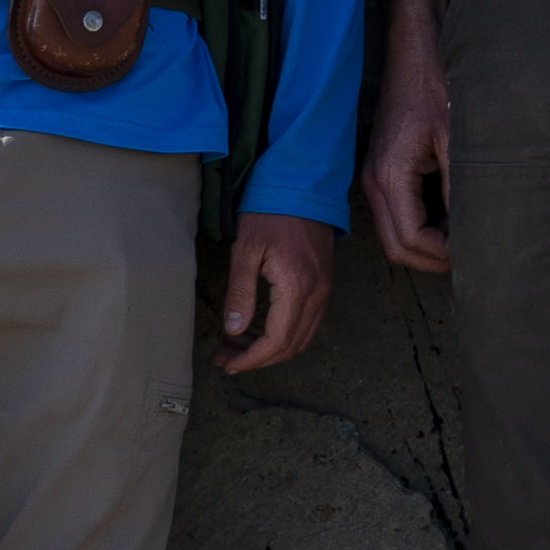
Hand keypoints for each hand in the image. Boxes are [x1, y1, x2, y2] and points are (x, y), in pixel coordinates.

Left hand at [217, 214, 338, 373]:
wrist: (303, 186)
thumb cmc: (271, 212)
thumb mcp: (245, 250)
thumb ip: (240, 293)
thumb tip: (234, 330)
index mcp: (297, 287)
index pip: (277, 341)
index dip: (252, 359)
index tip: (228, 364)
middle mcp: (317, 294)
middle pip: (290, 346)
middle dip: (257, 359)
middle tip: (225, 357)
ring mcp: (325, 290)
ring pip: (301, 338)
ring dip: (270, 349)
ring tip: (236, 345)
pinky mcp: (324, 284)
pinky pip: (307, 322)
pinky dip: (283, 334)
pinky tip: (258, 327)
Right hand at [361, 35, 455, 274]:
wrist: (415, 52)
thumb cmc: (435, 86)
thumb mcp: (456, 139)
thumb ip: (460, 188)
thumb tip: (472, 229)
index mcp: (390, 175)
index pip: (410, 240)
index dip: (443, 254)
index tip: (473, 249)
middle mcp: (374, 181)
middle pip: (396, 247)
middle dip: (432, 258)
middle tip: (470, 252)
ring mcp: (374, 176)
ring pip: (394, 234)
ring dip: (426, 243)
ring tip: (463, 235)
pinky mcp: (381, 170)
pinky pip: (396, 214)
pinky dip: (421, 225)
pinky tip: (450, 216)